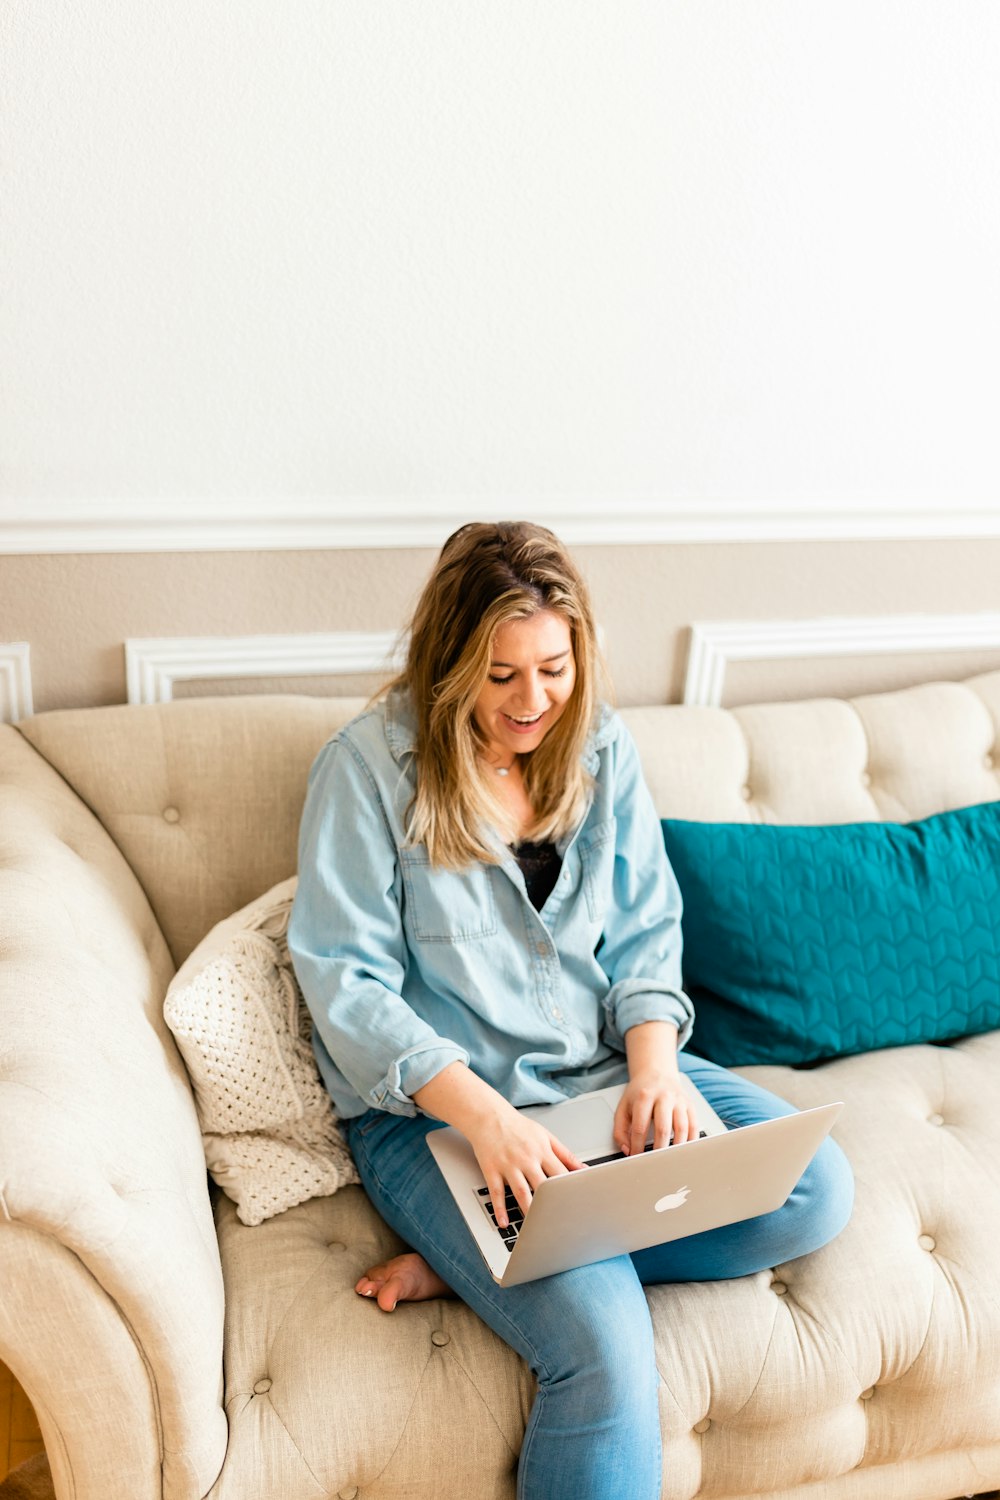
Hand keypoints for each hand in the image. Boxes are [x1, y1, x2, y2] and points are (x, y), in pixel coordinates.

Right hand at [465, 1104, 588, 1227]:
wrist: (489, 1116)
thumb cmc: (519, 1127)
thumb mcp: (546, 1136)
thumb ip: (565, 1154)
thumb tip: (584, 1169)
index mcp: (542, 1151)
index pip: (560, 1174)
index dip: (570, 1190)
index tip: (577, 1206)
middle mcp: (526, 1159)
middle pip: (542, 1186)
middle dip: (551, 1204)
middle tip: (559, 1222)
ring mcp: (508, 1165)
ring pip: (521, 1191)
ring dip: (528, 1210)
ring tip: (534, 1227)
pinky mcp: (492, 1170)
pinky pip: (496, 1192)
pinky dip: (500, 1209)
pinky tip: (504, 1221)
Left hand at [614, 1069, 699, 1156]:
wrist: (656, 1073)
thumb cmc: (639, 1093)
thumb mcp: (623, 1107)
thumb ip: (620, 1130)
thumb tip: (627, 1150)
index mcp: (644, 1096)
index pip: (640, 1127)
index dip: (637, 1146)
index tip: (636, 1158)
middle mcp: (664, 1096)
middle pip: (663, 1129)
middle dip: (658, 1151)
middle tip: (654, 1164)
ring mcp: (679, 1100)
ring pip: (682, 1128)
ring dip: (676, 1148)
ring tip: (669, 1160)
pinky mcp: (690, 1105)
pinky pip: (694, 1126)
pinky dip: (690, 1141)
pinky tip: (684, 1150)